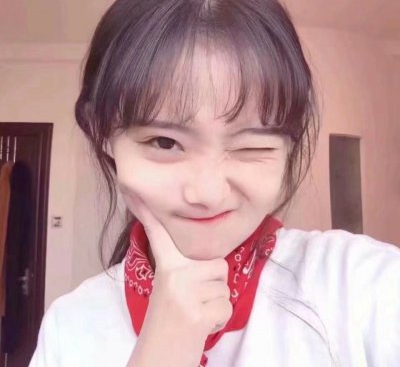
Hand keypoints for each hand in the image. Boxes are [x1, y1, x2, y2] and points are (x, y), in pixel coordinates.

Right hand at [128, 192, 232, 336]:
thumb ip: (184, 269)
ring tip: (197, 313)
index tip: (134, 190)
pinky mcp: (197, 313)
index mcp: (165, 268)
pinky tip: (201, 326)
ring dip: (217, 303)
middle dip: (215, 284)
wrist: (158, 359)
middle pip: (217, 265)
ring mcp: (185, 293)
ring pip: (224, 286)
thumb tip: (203, 256)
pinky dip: (220, 319)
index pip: (158, 235)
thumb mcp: (170, 290)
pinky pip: (226, 306)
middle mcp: (173, 275)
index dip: (147, 212)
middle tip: (195, 302)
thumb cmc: (167, 324)